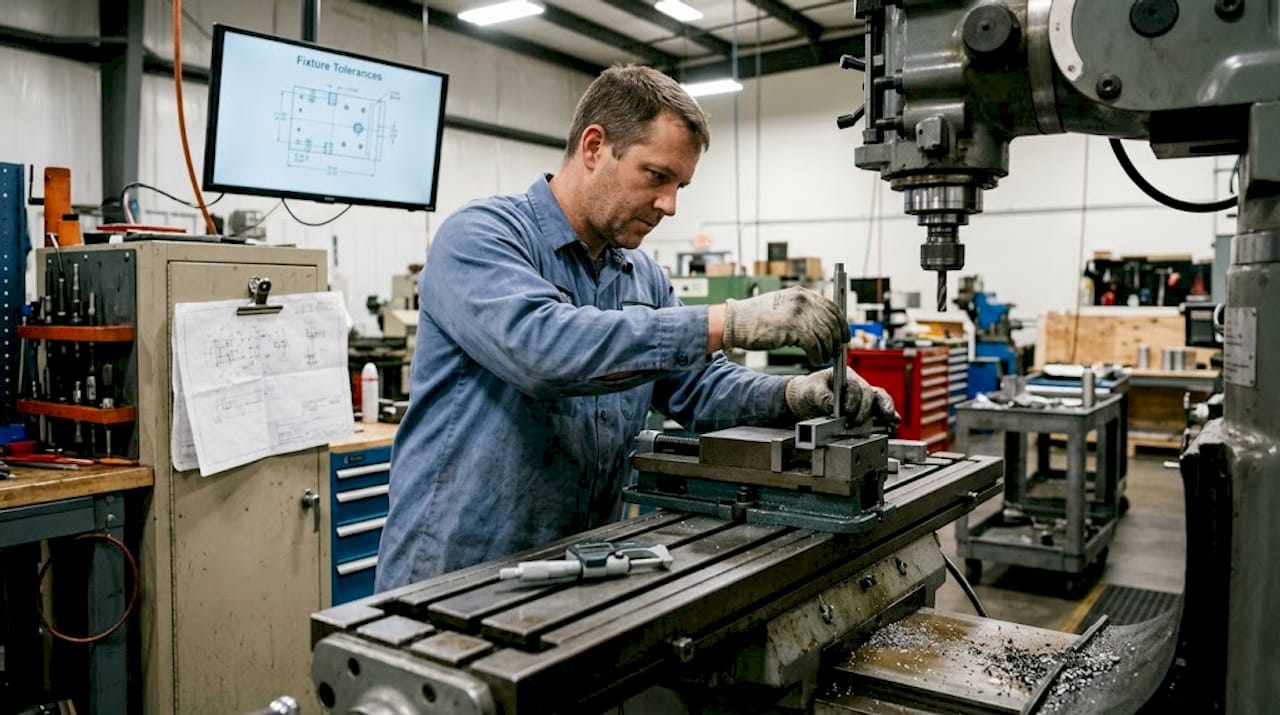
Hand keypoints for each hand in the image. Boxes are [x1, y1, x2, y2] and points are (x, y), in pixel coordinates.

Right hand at [722, 287, 850, 364]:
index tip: (843, 336)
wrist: (735, 322)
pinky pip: (814, 345)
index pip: (832, 307)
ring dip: (828, 350)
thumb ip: (802, 312)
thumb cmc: (756, 319)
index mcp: (801, 293)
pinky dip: (818, 355)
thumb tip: (824, 327)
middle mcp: (802, 300)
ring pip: (825, 334)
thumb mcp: (783, 307)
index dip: (841, 323)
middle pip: (832, 321)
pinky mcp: (792, 327)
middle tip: (836, 352)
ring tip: (824, 358)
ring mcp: (798, 312)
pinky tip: (815, 360)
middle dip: (837, 339)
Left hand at [785, 367, 899, 424]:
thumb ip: (821, 396)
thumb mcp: (810, 391)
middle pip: (869, 394)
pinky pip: (880, 410)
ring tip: (889, 419)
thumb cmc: (809, 391)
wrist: (805, 400)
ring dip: (885, 409)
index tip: (846, 411)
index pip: (855, 386)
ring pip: (880, 399)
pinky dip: (888, 415)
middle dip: (863, 410)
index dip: (853, 398)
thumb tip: (833, 405)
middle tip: (852, 423)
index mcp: (845, 376)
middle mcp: (857, 385)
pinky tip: (894, 422)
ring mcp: (863, 397)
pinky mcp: (864, 409)